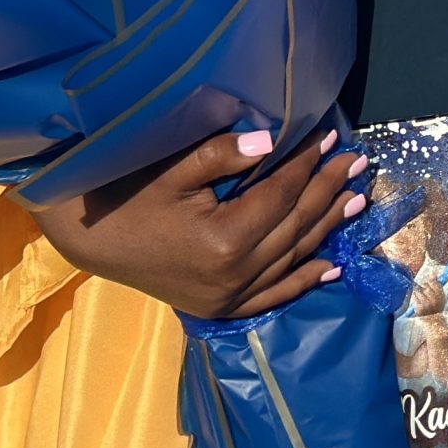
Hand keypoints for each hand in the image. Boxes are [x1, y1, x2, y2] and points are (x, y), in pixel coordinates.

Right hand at [27, 126, 365, 319]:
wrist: (91, 239)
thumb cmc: (130, 194)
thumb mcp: (173, 167)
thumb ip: (223, 154)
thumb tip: (272, 140)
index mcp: (223, 240)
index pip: (280, 195)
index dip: (307, 165)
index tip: (330, 139)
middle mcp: (233, 277)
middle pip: (294, 227)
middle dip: (327, 191)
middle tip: (356, 163)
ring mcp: (228, 298)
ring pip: (291, 259)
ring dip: (325, 229)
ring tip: (354, 200)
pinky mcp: (220, 308)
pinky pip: (273, 296)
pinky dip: (303, 280)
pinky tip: (330, 266)